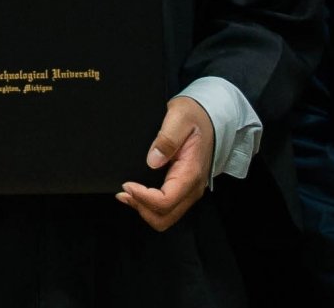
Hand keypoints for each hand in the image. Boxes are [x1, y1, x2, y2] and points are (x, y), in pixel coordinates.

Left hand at [116, 96, 213, 230]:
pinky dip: (149, 206)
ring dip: (144, 209)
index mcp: (191, 172)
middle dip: (141, 208)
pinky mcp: (184, 189)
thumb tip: (153, 160)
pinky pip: (167, 208)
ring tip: (127, 194)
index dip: (143, 197)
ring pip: (165, 216)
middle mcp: (193, 187)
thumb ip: (167, 138)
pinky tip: (136, 194)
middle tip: (124, 192)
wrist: (209, 117)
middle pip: (164, 216)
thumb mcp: (179, 117)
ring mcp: (189, 190)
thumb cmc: (195, 116)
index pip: (166, 200)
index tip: (127, 184)